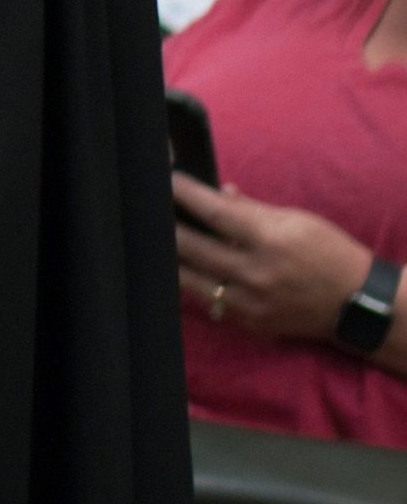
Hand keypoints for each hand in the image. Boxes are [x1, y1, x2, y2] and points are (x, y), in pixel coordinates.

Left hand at [174, 173, 374, 341]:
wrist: (357, 303)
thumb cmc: (328, 253)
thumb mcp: (296, 220)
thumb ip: (250, 208)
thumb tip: (217, 192)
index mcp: (271, 241)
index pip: (215, 214)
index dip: (186, 195)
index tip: (166, 181)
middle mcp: (256, 274)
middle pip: (193, 248)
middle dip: (165, 226)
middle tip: (147, 210)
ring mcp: (250, 303)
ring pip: (191, 279)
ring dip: (170, 257)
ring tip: (154, 239)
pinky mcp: (249, 322)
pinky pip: (209, 300)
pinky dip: (193, 282)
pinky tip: (180, 267)